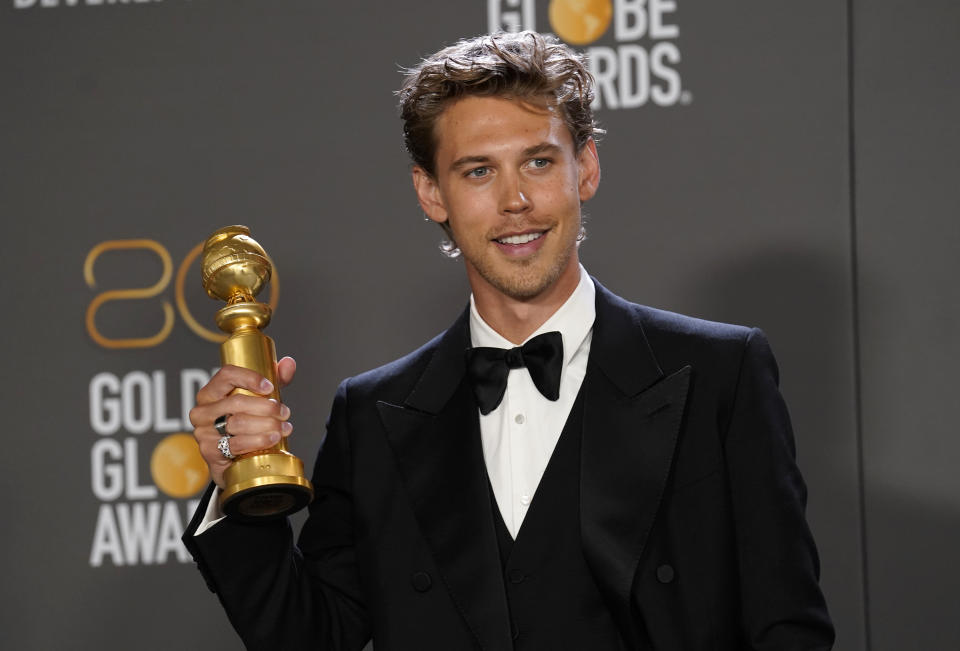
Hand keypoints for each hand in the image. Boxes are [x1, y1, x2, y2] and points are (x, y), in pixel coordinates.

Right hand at [189, 356, 296, 488]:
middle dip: (266, 406)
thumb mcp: (260, 400)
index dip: (250, 377)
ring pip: (238, 423)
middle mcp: (202, 410)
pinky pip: (237, 444)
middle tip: (284, 412)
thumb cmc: (245, 424)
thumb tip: (288, 363)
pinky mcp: (209, 451)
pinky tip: (272, 439)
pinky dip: (258, 441)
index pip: (226, 375)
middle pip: (237, 401)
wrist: (233, 462)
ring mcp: (203, 431)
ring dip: (267, 425)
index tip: (270, 387)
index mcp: (211, 392)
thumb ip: (275, 380)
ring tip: (283, 427)